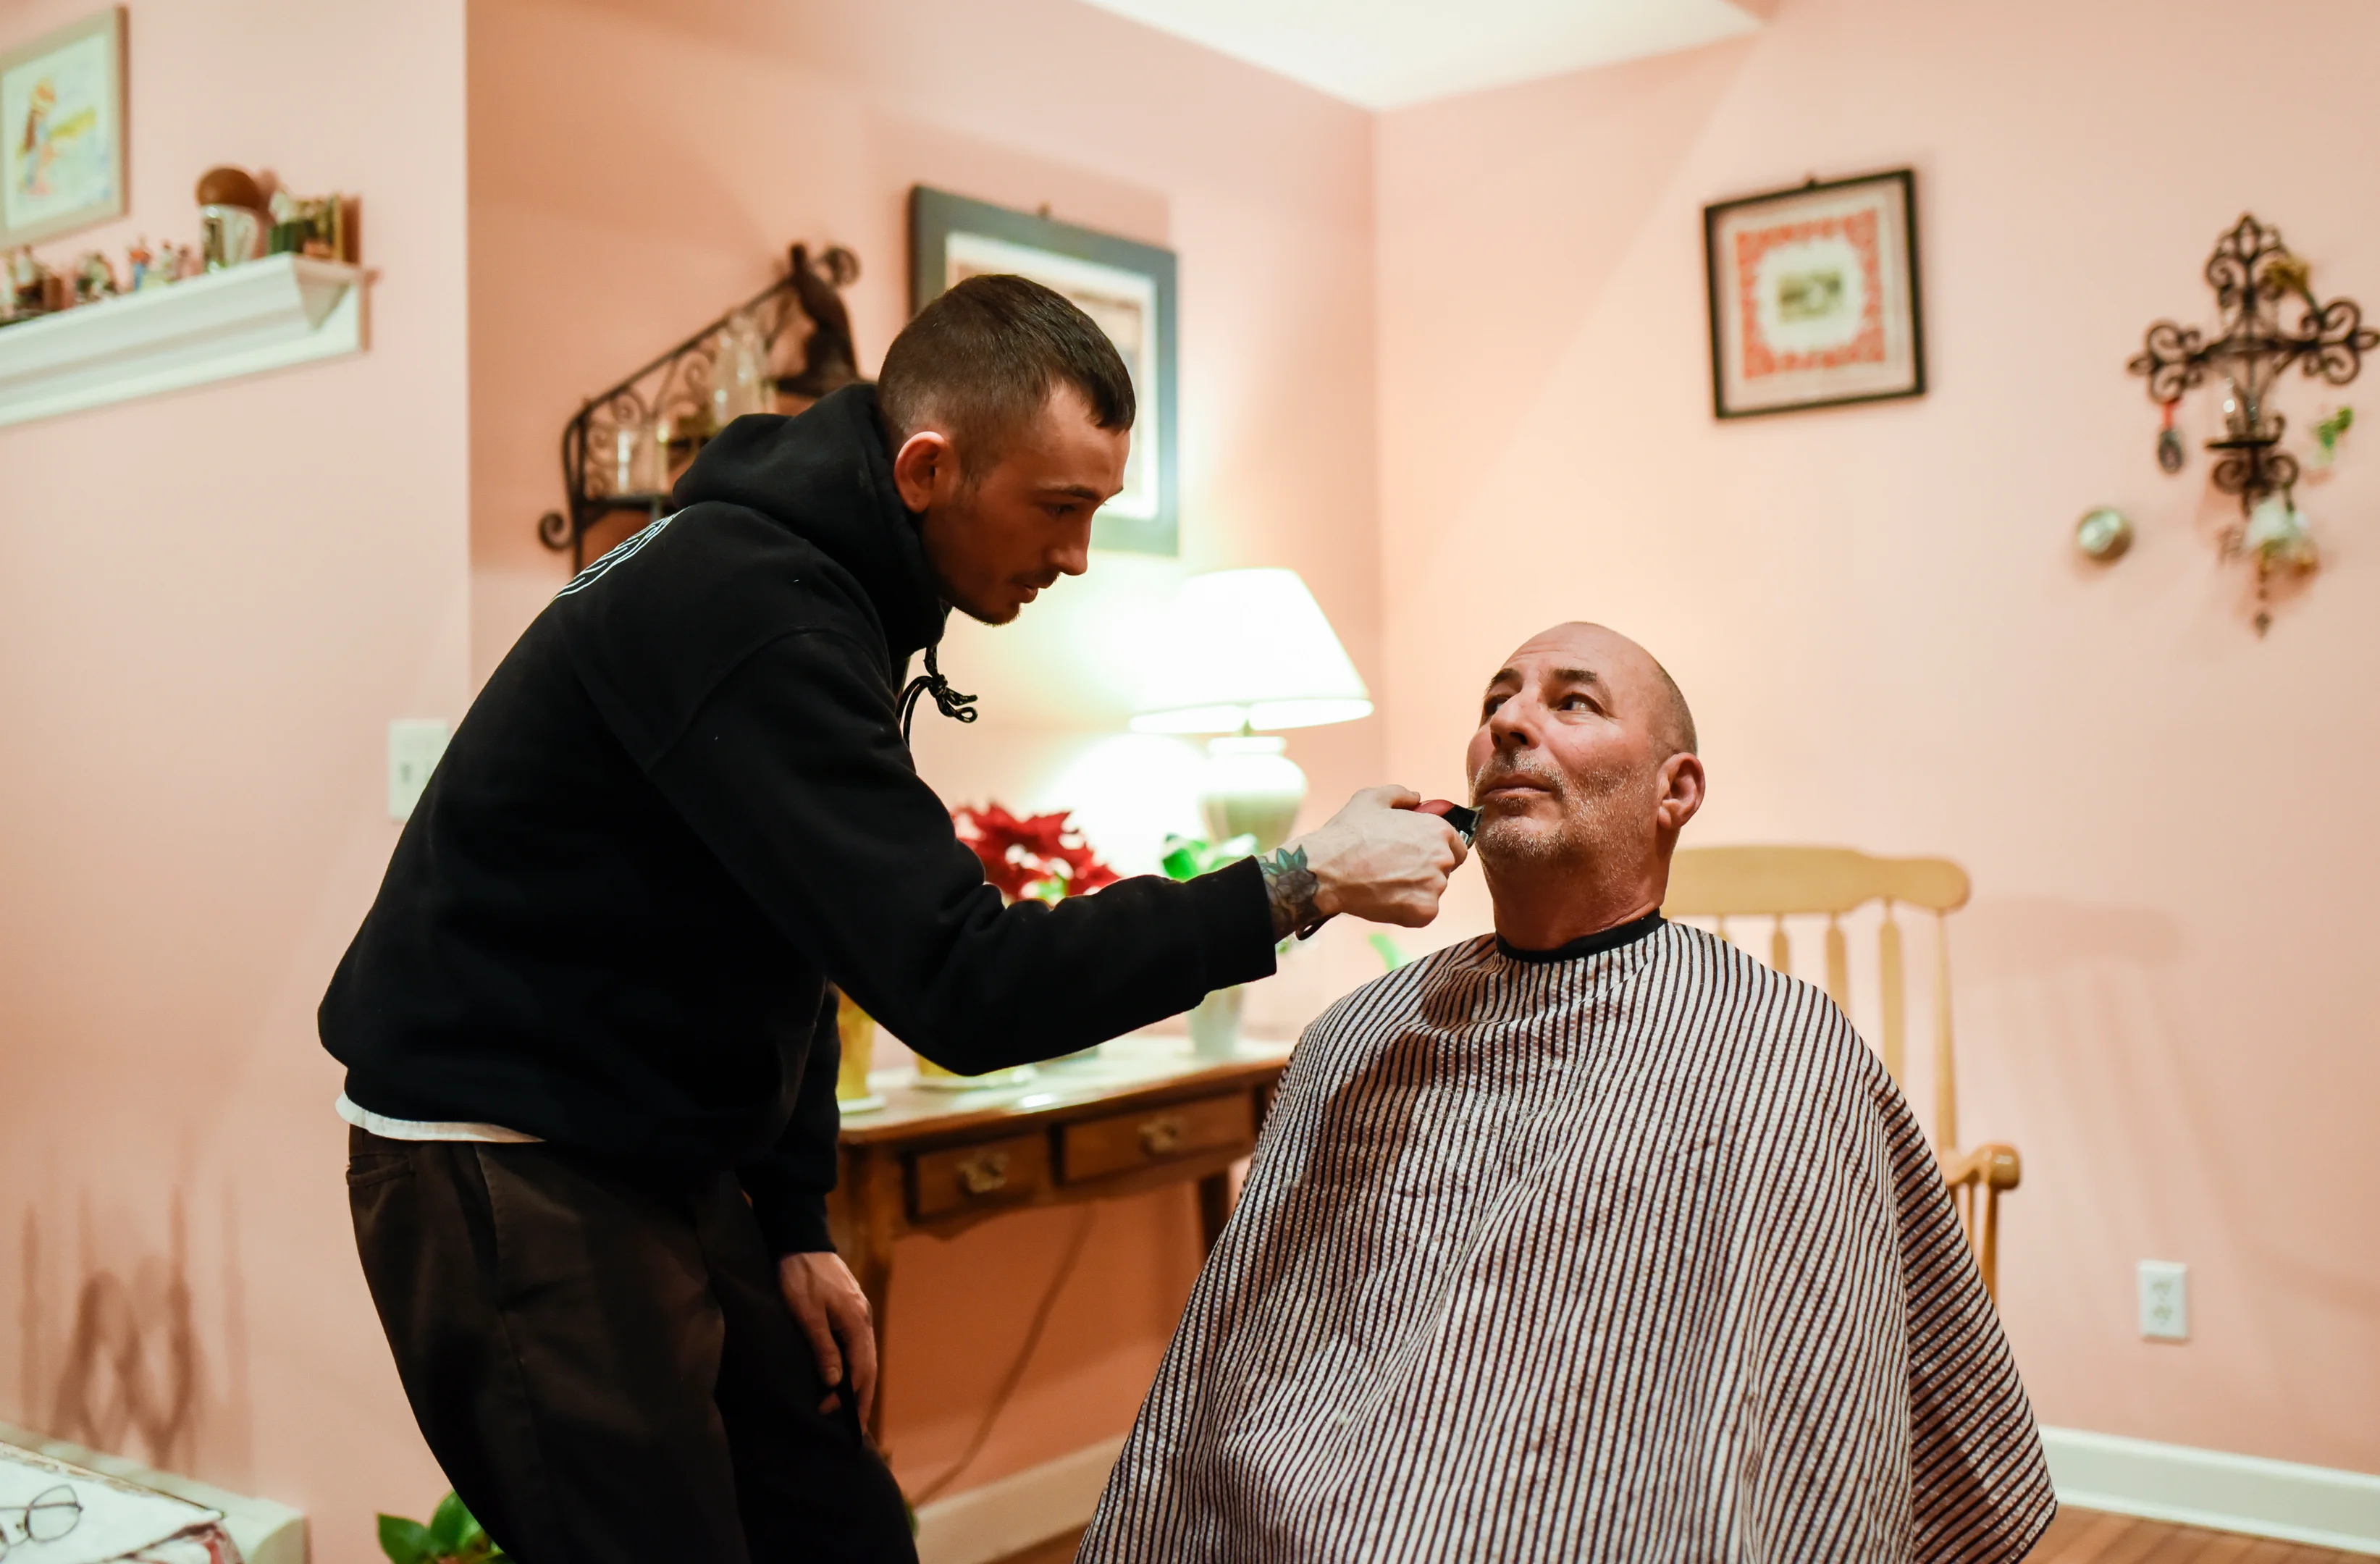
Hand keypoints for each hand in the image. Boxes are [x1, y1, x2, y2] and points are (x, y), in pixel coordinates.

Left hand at [778, 1251, 877, 1419]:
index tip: (829, 1413)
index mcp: (856, 1322)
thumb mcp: (807, 1314)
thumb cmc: (801, 1277)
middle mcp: (863, 1320)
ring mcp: (859, 1315)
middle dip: (863, 1400)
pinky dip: (856, 1369)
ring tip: (853, 1411)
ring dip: (860, 1386)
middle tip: (857, 1430)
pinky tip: (847, 1378)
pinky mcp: (850, 1310)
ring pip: (866, 1358)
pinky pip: (858, 1347)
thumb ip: (823, 1347)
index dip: (848, 1396)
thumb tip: (834, 1382)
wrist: (802, 1241)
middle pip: (869, 1368)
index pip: (860, 1370)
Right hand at [1263, 785, 1465, 934]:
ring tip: (1385, 884)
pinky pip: (1423, 913)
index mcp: (1438, 830)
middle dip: (1425, 871)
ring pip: (1432, 892)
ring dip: (1415, 891)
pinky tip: (1385, 899)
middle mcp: (1443, 857)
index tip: (1418, 856)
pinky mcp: (1425, 912)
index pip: (1457, 847)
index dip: (1438, 852)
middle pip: (1445, 871)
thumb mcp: (1372, 798)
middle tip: (1396, 870)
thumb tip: (1417, 797)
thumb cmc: (1348, 834)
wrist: (1327, 870)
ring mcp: (1435, 886)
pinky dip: (1407, 910)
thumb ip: (1401, 794)